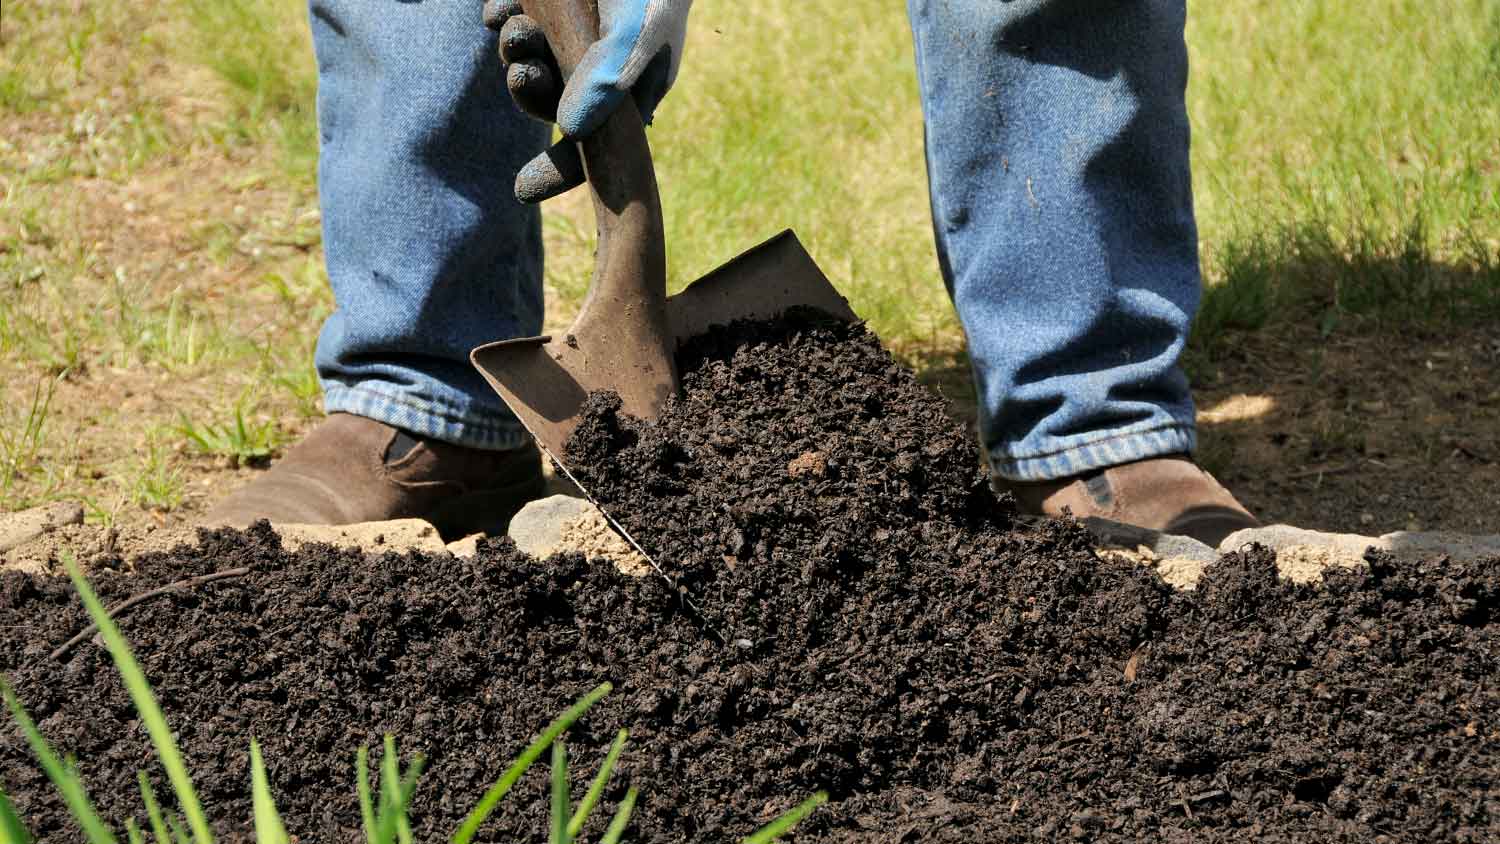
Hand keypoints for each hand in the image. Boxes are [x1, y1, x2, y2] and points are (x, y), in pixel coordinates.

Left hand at [485, 0, 691, 202]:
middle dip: (530, 90)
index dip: (561, 172)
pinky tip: (500, 9)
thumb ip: (607, 79)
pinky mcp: (546, 3)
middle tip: (519, 71)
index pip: (596, 148)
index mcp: (632, 91)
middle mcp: (599, 70)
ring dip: (514, 50)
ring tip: (512, 29)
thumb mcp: (637, 32)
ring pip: (530, 62)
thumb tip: (569, 131)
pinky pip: (514, 20)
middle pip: (552, 103)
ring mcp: (570, 35)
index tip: (522, 190)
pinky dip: (502, 17)